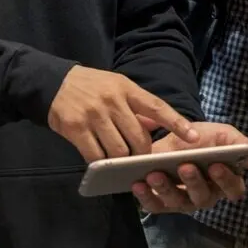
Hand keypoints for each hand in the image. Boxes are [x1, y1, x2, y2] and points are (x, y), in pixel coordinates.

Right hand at [48, 66, 199, 161]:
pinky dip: (102, 164)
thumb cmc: (91, 87)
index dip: (177, 123)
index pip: (158, 107)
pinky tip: (102, 163)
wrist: (53, 83)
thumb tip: (156, 126)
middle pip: (138, 138)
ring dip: (122, 162)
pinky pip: (96, 156)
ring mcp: (94, 115)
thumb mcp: (117, 87)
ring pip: (118, 151)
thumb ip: (137, 106)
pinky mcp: (76, 128)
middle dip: (142, 154)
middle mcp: (113, 101)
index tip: (194, 138)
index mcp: (127, 89)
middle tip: (141, 162)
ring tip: (121, 164)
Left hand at [131, 122, 247, 213]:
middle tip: (185, 166)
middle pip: (203, 197)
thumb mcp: (221, 133)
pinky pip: (155, 206)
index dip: (226, 180)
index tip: (216, 165)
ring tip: (155, 173)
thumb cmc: (202, 138)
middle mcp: (206, 196)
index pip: (233, 188)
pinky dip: (145, 196)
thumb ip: (237, 142)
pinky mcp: (162, 203)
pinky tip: (138, 183)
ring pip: (178, 202)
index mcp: (225, 181)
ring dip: (166, 189)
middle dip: (194, 182)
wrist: (174, 137)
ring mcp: (183, 201)